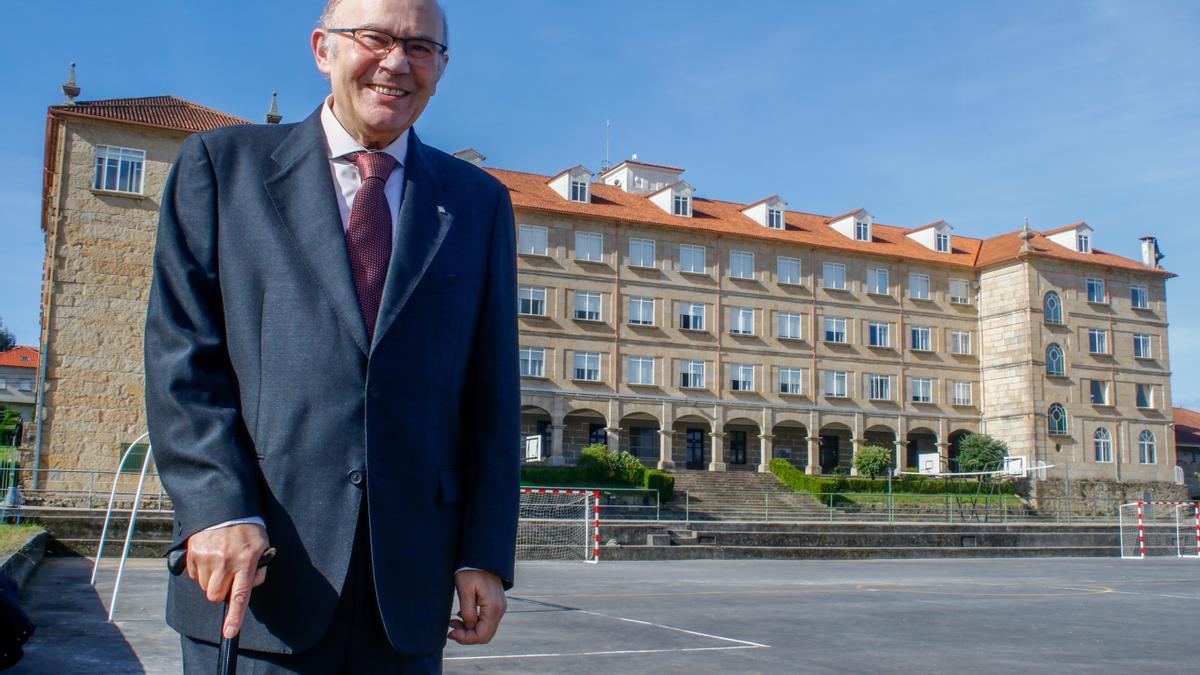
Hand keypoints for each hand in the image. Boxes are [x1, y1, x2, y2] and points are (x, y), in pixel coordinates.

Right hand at [185, 522, 268, 638]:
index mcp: (245, 561)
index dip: (234, 616)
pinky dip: (201, 570)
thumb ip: (259, 569)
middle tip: (229, 576)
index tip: (229, 633)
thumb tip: (249, 587)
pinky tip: (210, 556)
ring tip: (221, 562)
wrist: (226, 507)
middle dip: (221, 591)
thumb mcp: (262, 546)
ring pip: (204, 586)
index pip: (239, 595)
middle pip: (215, 595)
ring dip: (211, 580)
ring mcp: (207, 557)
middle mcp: (225, 561)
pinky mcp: (194, 552)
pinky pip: (193, 574)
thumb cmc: (248, 529)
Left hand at [448, 569, 506, 644]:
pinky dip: (474, 623)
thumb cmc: (471, 570)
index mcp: (493, 608)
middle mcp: (500, 609)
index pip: (482, 635)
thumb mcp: (464, 590)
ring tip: (453, 621)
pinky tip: (461, 616)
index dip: (466, 638)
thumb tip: (468, 627)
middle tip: (451, 628)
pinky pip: (486, 621)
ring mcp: (499, 607)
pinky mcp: (496, 604)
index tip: (451, 632)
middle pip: (485, 635)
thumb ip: (467, 612)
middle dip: (467, 636)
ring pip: (486, 629)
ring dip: (469, 630)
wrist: (481, 556)